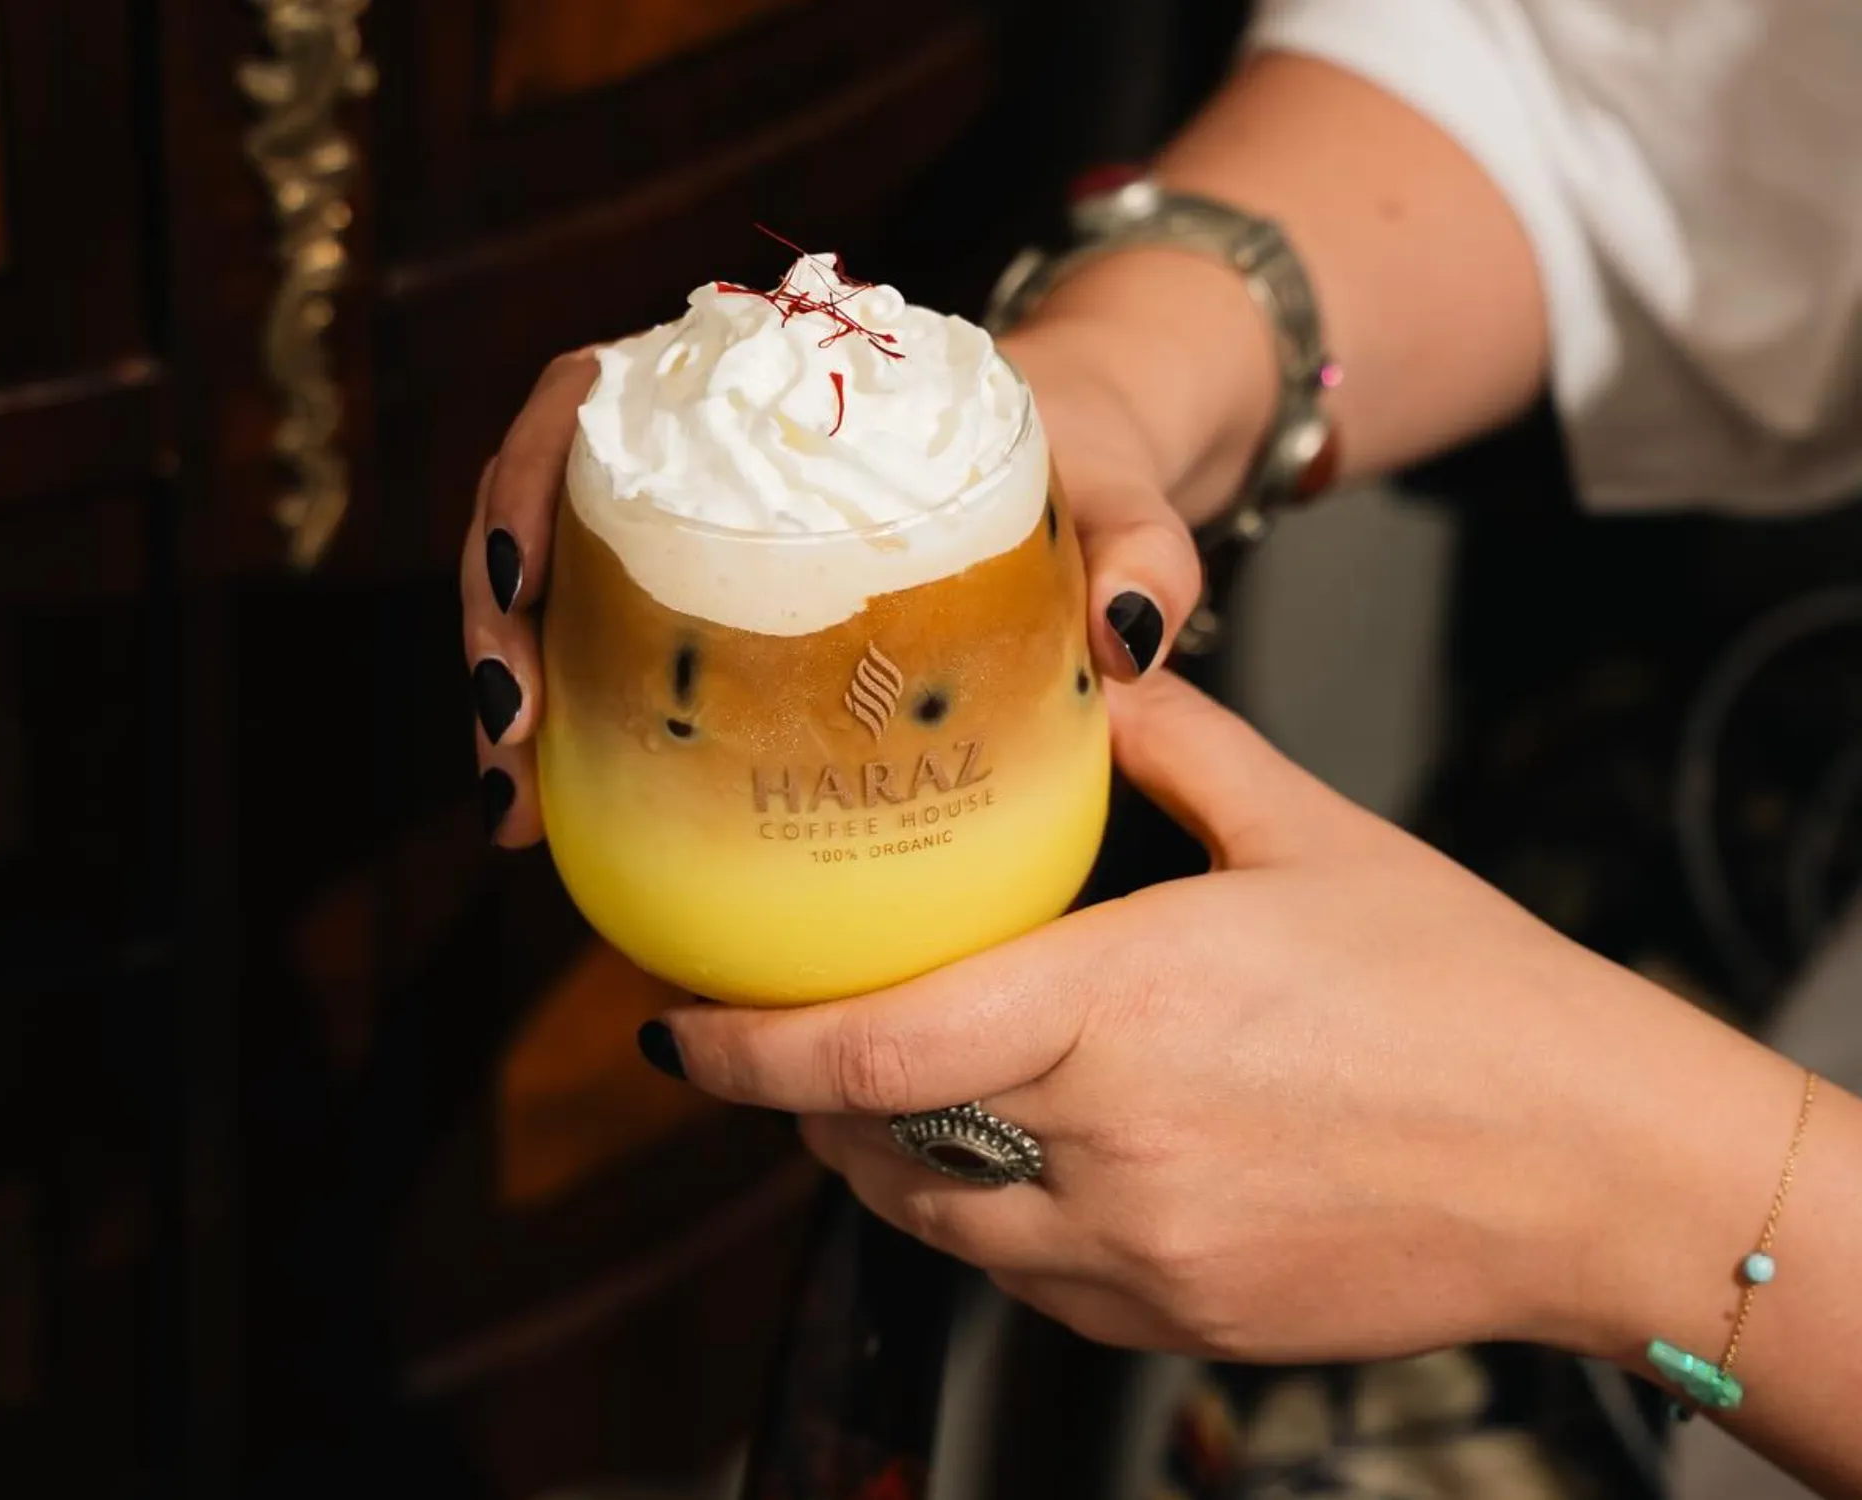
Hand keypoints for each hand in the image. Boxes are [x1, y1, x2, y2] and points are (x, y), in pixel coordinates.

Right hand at [462, 334, 1204, 845]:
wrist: (1083, 478)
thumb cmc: (1088, 461)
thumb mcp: (1119, 489)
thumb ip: (1144, 545)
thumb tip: (1132, 638)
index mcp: (765, 377)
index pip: (592, 394)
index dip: (526, 474)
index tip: (519, 574)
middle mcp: (703, 446)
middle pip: (538, 505)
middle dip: (494, 620)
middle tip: (508, 740)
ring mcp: (693, 531)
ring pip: (551, 592)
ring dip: (509, 693)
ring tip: (516, 809)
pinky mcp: (702, 605)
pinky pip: (607, 655)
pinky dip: (576, 734)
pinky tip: (571, 821)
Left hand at [644, 670, 1793, 1365]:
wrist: (1598, 1166)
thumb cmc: (1467, 992)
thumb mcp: (1313, 834)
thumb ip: (1177, 747)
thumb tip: (1101, 669)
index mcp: (1121, 1009)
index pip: (872, 1046)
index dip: (746, 1048)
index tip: (674, 1026)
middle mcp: (1109, 1150)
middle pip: (874, 1143)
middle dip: (801, 1098)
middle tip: (778, 1038)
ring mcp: (1143, 1256)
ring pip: (938, 1223)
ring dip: (880, 1160)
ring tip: (877, 1094)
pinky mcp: (1181, 1321)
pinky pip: (1026, 1282)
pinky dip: (984, 1221)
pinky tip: (1011, 1162)